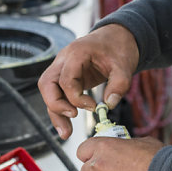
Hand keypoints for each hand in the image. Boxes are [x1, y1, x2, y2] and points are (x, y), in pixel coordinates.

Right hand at [38, 24, 138, 138]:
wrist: (117, 37)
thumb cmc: (119, 47)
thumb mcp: (125, 64)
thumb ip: (119, 84)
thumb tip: (109, 105)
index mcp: (77, 53)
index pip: (65, 79)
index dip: (76, 98)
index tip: (93, 106)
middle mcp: (63, 59)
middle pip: (47, 84)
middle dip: (56, 105)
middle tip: (71, 120)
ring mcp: (62, 67)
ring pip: (48, 91)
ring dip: (55, 112)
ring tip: (66, 133)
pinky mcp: (66, 76)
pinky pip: (57, 93)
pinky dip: (61, 109)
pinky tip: (67, 125)